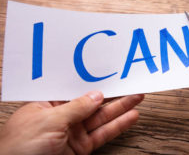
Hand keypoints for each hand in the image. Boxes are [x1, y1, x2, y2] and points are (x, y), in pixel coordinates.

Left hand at [0, 91, 143, 154]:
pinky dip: (118, 126)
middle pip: (92, 102)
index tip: (108, 73)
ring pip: (102, 118)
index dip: (93, 81)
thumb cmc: (19, 148)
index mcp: (48, 105)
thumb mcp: (48, 121)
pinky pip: (103, 134)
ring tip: (137, 97)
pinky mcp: (81, 148)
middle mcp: (62, 118)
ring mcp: (73, 133)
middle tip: (129, 84)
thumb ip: (76, 107)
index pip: (75, 89)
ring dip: (121, 108)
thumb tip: (96, 96)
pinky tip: (130, 117)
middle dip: (112, 93)